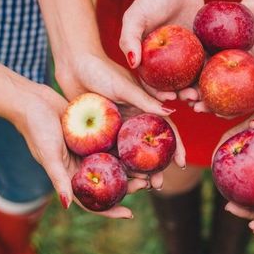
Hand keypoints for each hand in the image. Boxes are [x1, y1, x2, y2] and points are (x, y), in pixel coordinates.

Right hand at [15, 86, 148, 217]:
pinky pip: (113, 142)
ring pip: (115, 163)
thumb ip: (58, 179)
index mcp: (71, 176)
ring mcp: (89, 150)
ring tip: (151, 168)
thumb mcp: (49, 155)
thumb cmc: (36, 129)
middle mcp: (82, 166)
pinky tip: (141, 145)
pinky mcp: (94, 133)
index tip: (129, 214)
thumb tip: (67, 205)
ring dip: (132, 167)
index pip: (92, 201)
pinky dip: (126, 145)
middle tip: (149, 184)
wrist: (32, 101)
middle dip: (129, 186)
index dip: (110, 210)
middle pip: (109, 182)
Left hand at [55, 52, 186, 183]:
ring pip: (131, 153)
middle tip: (158, 184)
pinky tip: (119, 181)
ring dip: (138, 171)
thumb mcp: (123, 86)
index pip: (165, 129)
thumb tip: (172, 109)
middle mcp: (133, 119)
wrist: (72, 65)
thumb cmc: (99, 70)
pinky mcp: (100, 132)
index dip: (175, 146)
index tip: (181, 163)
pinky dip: (117, 166)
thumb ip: (145, 99)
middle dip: (157, 167)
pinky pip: (111, 152)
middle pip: (149, 147)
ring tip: (142, 187)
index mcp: (144, 106)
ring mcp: (117, 127)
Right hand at [119, 0, 203, 101]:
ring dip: (200, 89)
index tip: (169, 98)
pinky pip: (208, 62)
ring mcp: (186, 56)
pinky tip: (219, 79)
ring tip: (206, 95)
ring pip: (193, 78)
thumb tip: (132, 64)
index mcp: (150, 60)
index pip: (154, 83)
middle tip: (192, 99)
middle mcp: (168, 62)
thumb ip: (129, 39)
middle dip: (183, 96)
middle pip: (176, 85)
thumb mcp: (134, 17)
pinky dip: (213, 72)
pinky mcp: (203, 47)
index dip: (160, 94)